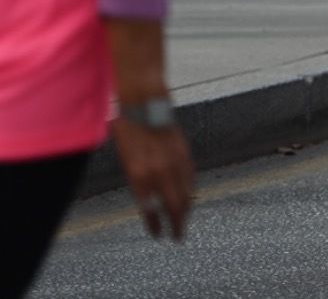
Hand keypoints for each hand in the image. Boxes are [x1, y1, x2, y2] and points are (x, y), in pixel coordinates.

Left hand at [111, 117, 193, 241]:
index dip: (154, 224)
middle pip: (173, 205)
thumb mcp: (125, 159)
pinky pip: (190, 178)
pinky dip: (190, 191)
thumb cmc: (129, 130)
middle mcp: (159, 171)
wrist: (144, 103)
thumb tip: (147, 199)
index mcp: (139, 174)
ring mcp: (174, 161)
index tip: (157, 235)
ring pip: (185, 193)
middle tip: (178, 237)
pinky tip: (189, 197)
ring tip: (184, 221)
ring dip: (186, 209)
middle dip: (177, 224)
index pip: (150, 208)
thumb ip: (138, 180)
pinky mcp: (185, 153)